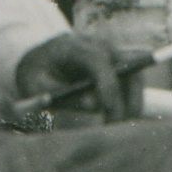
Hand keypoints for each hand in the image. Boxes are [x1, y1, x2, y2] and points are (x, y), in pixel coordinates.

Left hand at [13, 32, 147, 126]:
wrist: (41, 60)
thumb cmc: (36, 74)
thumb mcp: (36, 87)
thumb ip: (64, 96)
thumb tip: (94, 105)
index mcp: (74, 46)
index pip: (98, 61)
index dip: (107, 85)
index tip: (108, 110)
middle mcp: (99, 45)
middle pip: (127, 67)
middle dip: (128, 99)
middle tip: (116, 126)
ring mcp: (113, 52)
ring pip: (136, 76)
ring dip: (133, 102)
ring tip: (118, 125)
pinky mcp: (120, 64)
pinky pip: (134, 82)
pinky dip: (131, 100)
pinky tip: (122, 118)